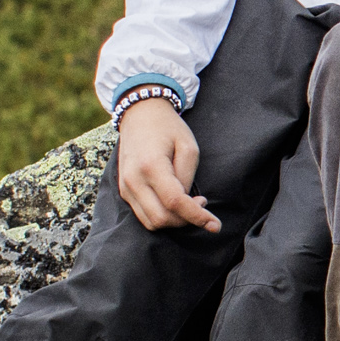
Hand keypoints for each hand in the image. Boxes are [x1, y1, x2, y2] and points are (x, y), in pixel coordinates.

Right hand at [116, 100, 217, 233]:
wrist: (140, 115)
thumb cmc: (168, 128)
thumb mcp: (188, 147)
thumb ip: (188, 178)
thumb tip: (187, 203)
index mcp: (151, 166)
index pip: (175, 202)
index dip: (197, 217)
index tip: (215, 225)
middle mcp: (133, 180)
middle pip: (162, 218)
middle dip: (186, 220)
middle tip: (202, 204)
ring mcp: (126, 187)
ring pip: (151, 222)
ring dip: (174, 221)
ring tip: (189, 203)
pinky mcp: (124, 191)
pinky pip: (143, 215)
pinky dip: (162, 216)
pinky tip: (173, 203)